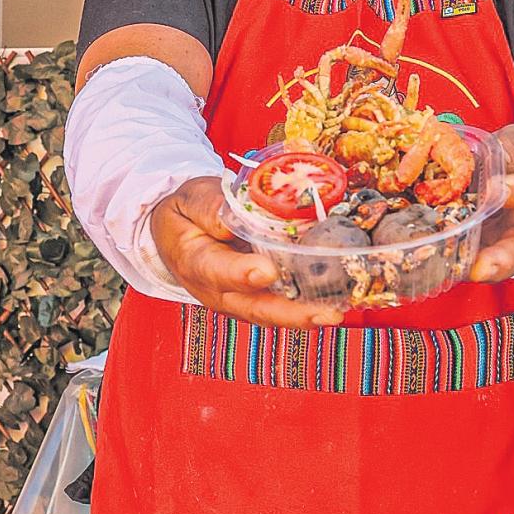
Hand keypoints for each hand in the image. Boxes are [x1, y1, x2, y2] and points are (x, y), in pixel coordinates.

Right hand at [150, 177, 342, 328]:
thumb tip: (236, 217)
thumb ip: (210, 207)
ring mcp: (236, 299)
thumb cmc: (188, 211)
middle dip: (290, 313)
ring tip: (335, 313)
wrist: (178, 231)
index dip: (242, 273)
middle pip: (253, 307)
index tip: (267, 271)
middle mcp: (215, 290)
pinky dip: (305, 306)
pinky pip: (279, 307)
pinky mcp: (253, 299)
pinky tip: (333, 301)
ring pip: (271, 313)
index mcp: (194, 260)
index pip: (217, 270)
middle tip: (323, 313)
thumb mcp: (191, 198)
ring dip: (303, 316)